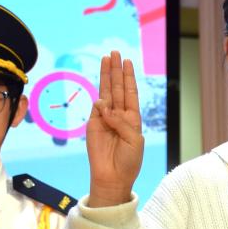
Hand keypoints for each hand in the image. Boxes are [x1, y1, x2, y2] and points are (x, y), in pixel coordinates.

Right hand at [86, 51, 144, 205]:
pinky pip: (96, 107)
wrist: (113, 176)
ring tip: (106, 58)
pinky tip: (103, 95)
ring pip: (106, 92)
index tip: (128, 62)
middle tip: (115, 52)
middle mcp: (119, 115)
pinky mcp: (93, 124)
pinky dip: (100, 100)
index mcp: (133, 118)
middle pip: (118, 88)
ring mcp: (105, 118)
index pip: (130, 93)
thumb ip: (121, 121)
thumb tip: (104, 105)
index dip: (129, 77)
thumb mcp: (134, 140)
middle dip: (116, 70)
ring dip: (106, 76)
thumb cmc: (129, 161)